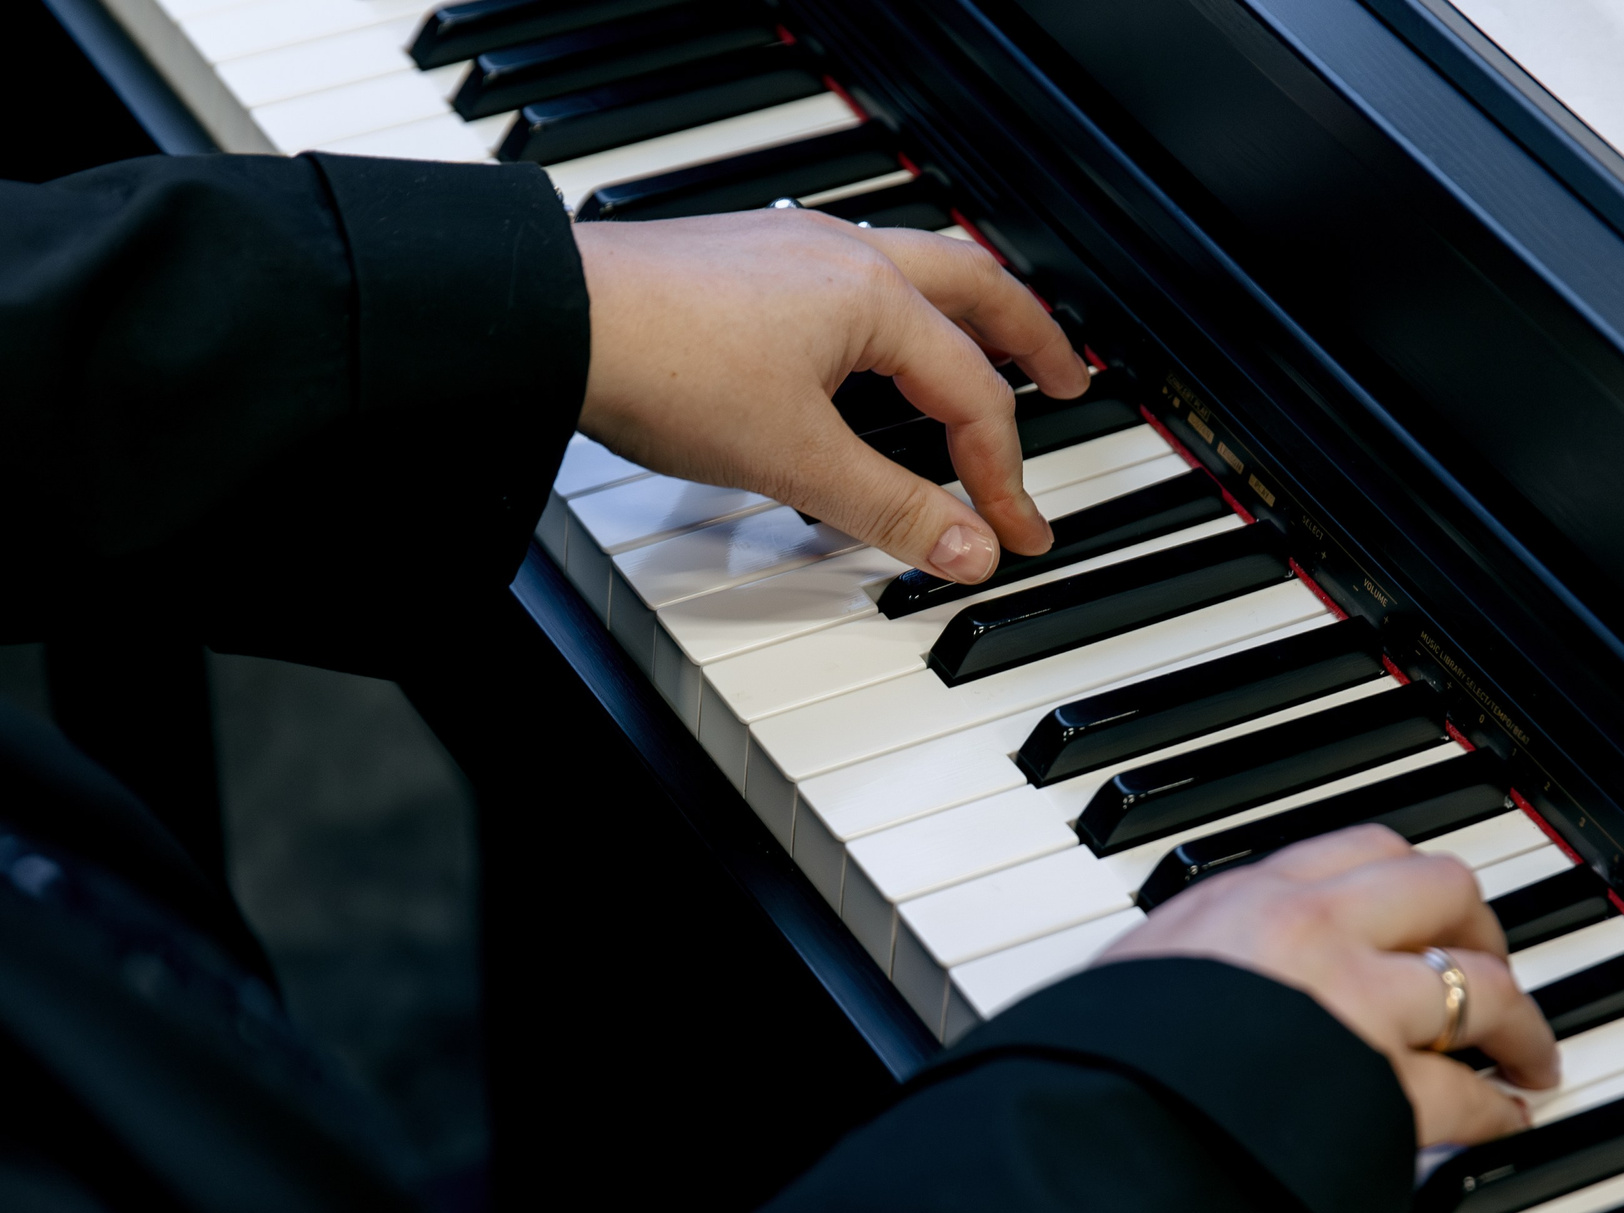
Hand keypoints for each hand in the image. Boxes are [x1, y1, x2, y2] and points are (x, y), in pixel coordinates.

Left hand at [574, 209, 1087, 583]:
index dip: (1002, 477)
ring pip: (915, 277)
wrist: (553, 320)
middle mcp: (846, 259)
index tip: (1014, 534)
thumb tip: (970, 548)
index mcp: (877, 298)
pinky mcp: (748, 264)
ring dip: (964, 318)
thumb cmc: (662, 366)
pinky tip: (870, 353)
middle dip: (1030, 341)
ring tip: (985, 357)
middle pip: (974, 294)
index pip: (972, 398)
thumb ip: (890, 508)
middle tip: (1070, 381)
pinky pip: (854, 282)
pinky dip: (895, 317)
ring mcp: (794, 253)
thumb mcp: (794, 459)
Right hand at [1099, 825, 1561, 1146]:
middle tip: (1488, 965)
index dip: (1411, 880)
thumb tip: (1194, 985)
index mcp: (1243, 897)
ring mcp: (1353, 1004)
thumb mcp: (1128, 982)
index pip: (1361, 847)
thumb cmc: (1088, 1070)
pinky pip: (1468, 1091)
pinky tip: (1505, 1122)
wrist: (1090, 1133)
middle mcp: (1310, 931)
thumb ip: (1187, 966)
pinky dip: (1499, 1110)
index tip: (1427, 904)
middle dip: (1482, 931)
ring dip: (1518, 1023)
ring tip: (1527, 1056)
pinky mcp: (1379, 1088)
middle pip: (1443, 891)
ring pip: (1480, 984)